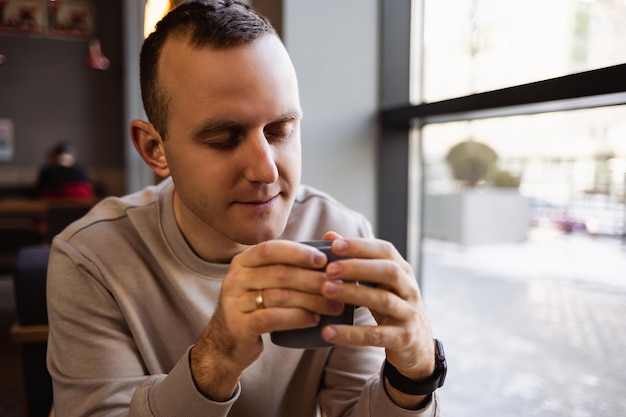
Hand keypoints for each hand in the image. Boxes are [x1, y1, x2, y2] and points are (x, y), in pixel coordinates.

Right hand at [190, 239, 343, 399]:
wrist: (227, 343)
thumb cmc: (257, 306)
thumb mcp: (265, 281)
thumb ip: (289, 264)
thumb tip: (330, 238)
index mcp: (243, 261)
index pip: (272, 250)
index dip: (299, 253)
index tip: (323, 260)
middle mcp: (235, 278)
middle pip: (280, 273)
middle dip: (313, 279)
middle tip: (338, 287)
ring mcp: (234, 302)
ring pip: (280, 296)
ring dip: (312, 300)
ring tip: (334, 306)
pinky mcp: (238, 325)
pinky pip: (272, 318)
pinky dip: (297, 318)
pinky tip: (314, 319)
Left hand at [319, 232, 434, 381]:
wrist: (417, 346)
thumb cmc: (391, 306)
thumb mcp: (377, 283)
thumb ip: (355, 260)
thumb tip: (329, 235)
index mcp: (403, 272)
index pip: (386, 251)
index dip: (361, 246)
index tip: (334, 245)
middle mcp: (410, 290)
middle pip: (389, 272)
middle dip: (358, 267)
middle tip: (329, 269)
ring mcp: (409, 314)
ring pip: (383, 300)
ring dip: (353, 294)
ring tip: (326, 291)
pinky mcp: (403, 338)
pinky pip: (375, 336)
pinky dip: (351, 334)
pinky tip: (328, 332)